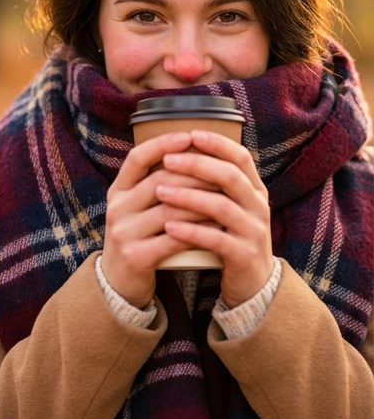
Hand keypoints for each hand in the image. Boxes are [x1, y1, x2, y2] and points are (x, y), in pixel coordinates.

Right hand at [101, 131, 214, 308]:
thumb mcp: (136, 207)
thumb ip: (154, 184)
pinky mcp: (136, 256)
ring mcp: (124, 232)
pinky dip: (198, 231)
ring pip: (169, 210)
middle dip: (193, 175)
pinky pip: (173, 239)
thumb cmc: (138, 237)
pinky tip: (217, 227)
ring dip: (201, 203)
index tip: (189, 136)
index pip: (137, 157)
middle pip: (158, 181)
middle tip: (221, 171)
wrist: (119, 284)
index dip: (162, 144)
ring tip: (225, 197)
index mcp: (118, 190)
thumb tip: (191, 155)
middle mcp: (117, 207)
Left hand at [155, 129, 273, 307]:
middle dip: (197, 165)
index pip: (241, 157)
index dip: (217, 143)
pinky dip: (191, 231)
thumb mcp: (230, 205)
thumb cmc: (231, 235)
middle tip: (168, 160)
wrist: (252, 284)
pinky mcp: (244, 256)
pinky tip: (169, 226)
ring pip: (221, 207)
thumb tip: (181, 148)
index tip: (191, 134)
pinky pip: (217, 239)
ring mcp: (254, 232)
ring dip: (188, 196)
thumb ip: (215, 182)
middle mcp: (258, 207)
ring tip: (160, 191)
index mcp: (254, 189)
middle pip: (229, 176)